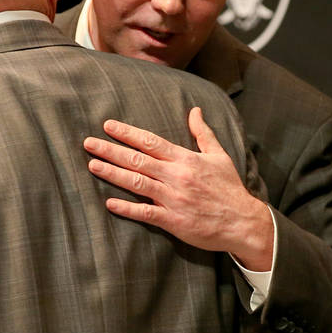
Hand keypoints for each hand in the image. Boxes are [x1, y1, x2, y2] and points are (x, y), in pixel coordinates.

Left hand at [83, 107, 273, 269]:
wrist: (243, 222)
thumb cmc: (230, 189)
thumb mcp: (220, 156)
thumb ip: (203, 133)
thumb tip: (195, 110)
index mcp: (186, 160)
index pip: (151, 142)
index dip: (128, 133)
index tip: (108, 126)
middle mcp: (177, 176)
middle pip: (138, 160)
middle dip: (111, 150)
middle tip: (88, 143)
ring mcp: (174, 199)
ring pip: (137, 183)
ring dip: (113, 174)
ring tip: (92, 165)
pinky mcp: (173, 221)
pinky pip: (146, 213)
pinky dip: (127, 208)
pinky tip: (110, 203)